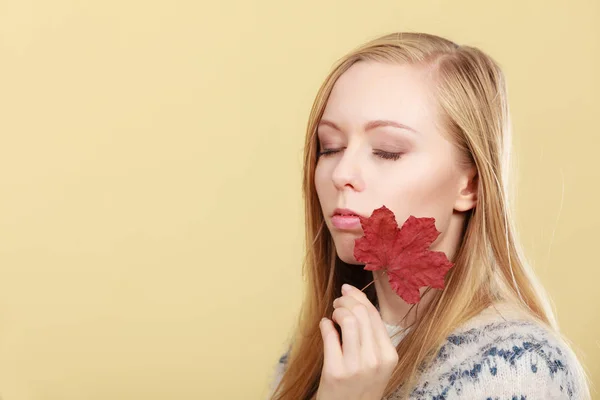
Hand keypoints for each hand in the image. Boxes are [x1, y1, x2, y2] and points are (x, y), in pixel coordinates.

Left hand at [316, 284, 398, 399]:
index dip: (359, 297)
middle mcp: (375, 361)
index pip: (374, 315)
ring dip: (337, 310)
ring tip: (333, 314)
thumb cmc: (360, 387)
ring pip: (348, 320)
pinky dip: (325, 325)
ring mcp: (356, 367)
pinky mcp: (335, 372)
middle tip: (337, 303)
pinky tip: (325, 325)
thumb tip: (357, 301)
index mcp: (389, 356)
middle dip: (346, 301)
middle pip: (361, 313)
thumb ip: (371, 337)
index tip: (348, 290)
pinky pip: (330, 335)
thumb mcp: (376, 364)